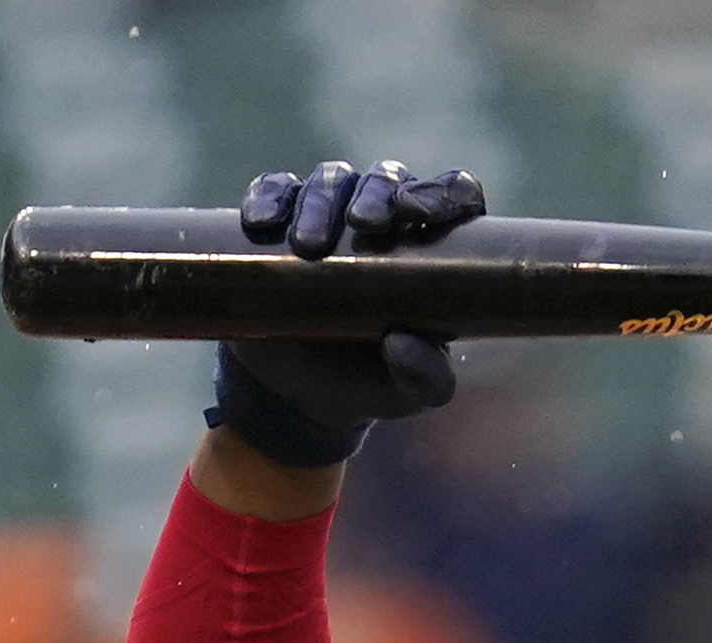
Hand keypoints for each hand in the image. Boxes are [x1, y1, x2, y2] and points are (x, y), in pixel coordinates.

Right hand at [210, 160, 485, 469]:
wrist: (295, 394)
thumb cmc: (366, 382)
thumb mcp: (405, 395)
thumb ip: (425, 379)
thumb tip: (405, 341)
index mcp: (428, 247)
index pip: (450, 196)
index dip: (442, 193)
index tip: (419, 214)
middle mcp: (381, 217)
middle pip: (387, 179)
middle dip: (377, 193)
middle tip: (364, 225)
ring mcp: (327, 213)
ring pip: (331, 179)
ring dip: (320, 201)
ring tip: (308, 247)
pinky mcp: (278, 220)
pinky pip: (273, 190)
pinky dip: (267, 198)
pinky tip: (261, 222)